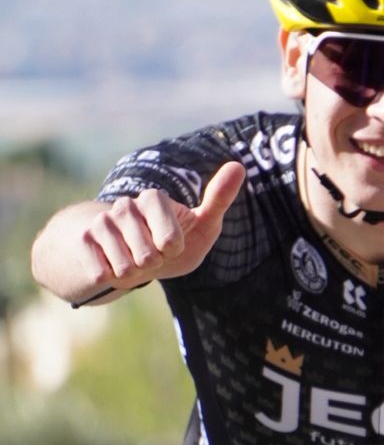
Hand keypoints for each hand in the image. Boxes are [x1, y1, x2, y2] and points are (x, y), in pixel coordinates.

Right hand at [76, 161, 246, 293]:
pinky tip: (111, 264)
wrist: (127, 256)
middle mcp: (125, 205)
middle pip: (147, 256)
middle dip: (153, 264)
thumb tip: (239, 166)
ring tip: (133, 259)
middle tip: (151, 254)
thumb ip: (218, 199)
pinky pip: (100, 273)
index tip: (171, 243)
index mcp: (154, 198)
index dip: (172, 249)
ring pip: (124, 267)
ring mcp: (101, 223)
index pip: (169, 240)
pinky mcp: (83, 241)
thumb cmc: (172, 242)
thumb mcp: (202, 225)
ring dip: (132, 273)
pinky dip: (111, 278)